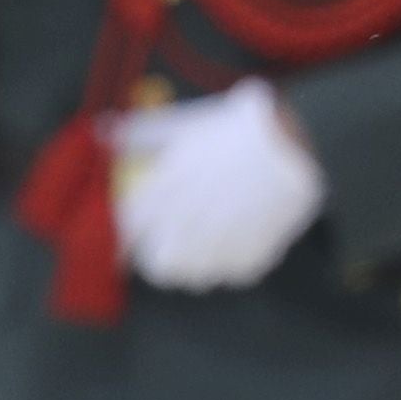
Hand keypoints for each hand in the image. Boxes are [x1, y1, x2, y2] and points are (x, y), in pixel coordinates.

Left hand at [109, 80, 326, 290]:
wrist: (295, 141)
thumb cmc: (234, 128)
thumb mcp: (182, 123)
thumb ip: (141, 134)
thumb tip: (105, 131)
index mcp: (168, 188)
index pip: (131, 228)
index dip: (125, 237)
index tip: (126, 242)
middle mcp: (191, 218)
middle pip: (158, 262)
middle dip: (154, 260)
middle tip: (161, 252)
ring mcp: (225, 238)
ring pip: (193, 276)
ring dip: (190, 268)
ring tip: (196, 254)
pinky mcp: (257, 251)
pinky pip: (232, 274)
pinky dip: (229, 266)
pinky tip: (233, 248)